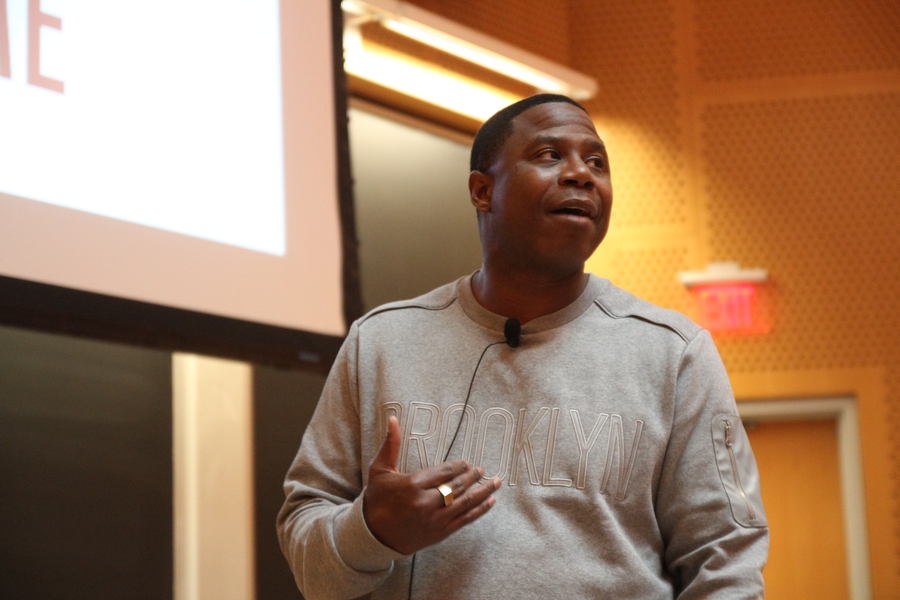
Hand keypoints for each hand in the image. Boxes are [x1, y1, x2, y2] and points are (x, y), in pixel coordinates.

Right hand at [363, 416, 500, 554]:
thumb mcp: (379, 469)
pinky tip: (490, 502)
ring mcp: (434, 519)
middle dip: (473, 477)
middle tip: (481, 470)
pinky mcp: (439, 533)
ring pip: (465, 502)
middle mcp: (426, 501)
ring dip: (483, 491)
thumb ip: (390, 444)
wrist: (372, 535)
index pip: (444, 472)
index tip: (467, 463)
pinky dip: (479, 510)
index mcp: (413, 484)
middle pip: (457, 486)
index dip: (459, 467)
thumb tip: (393, 419)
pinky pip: (464, 520)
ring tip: (495, 482)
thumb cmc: (376, 499)